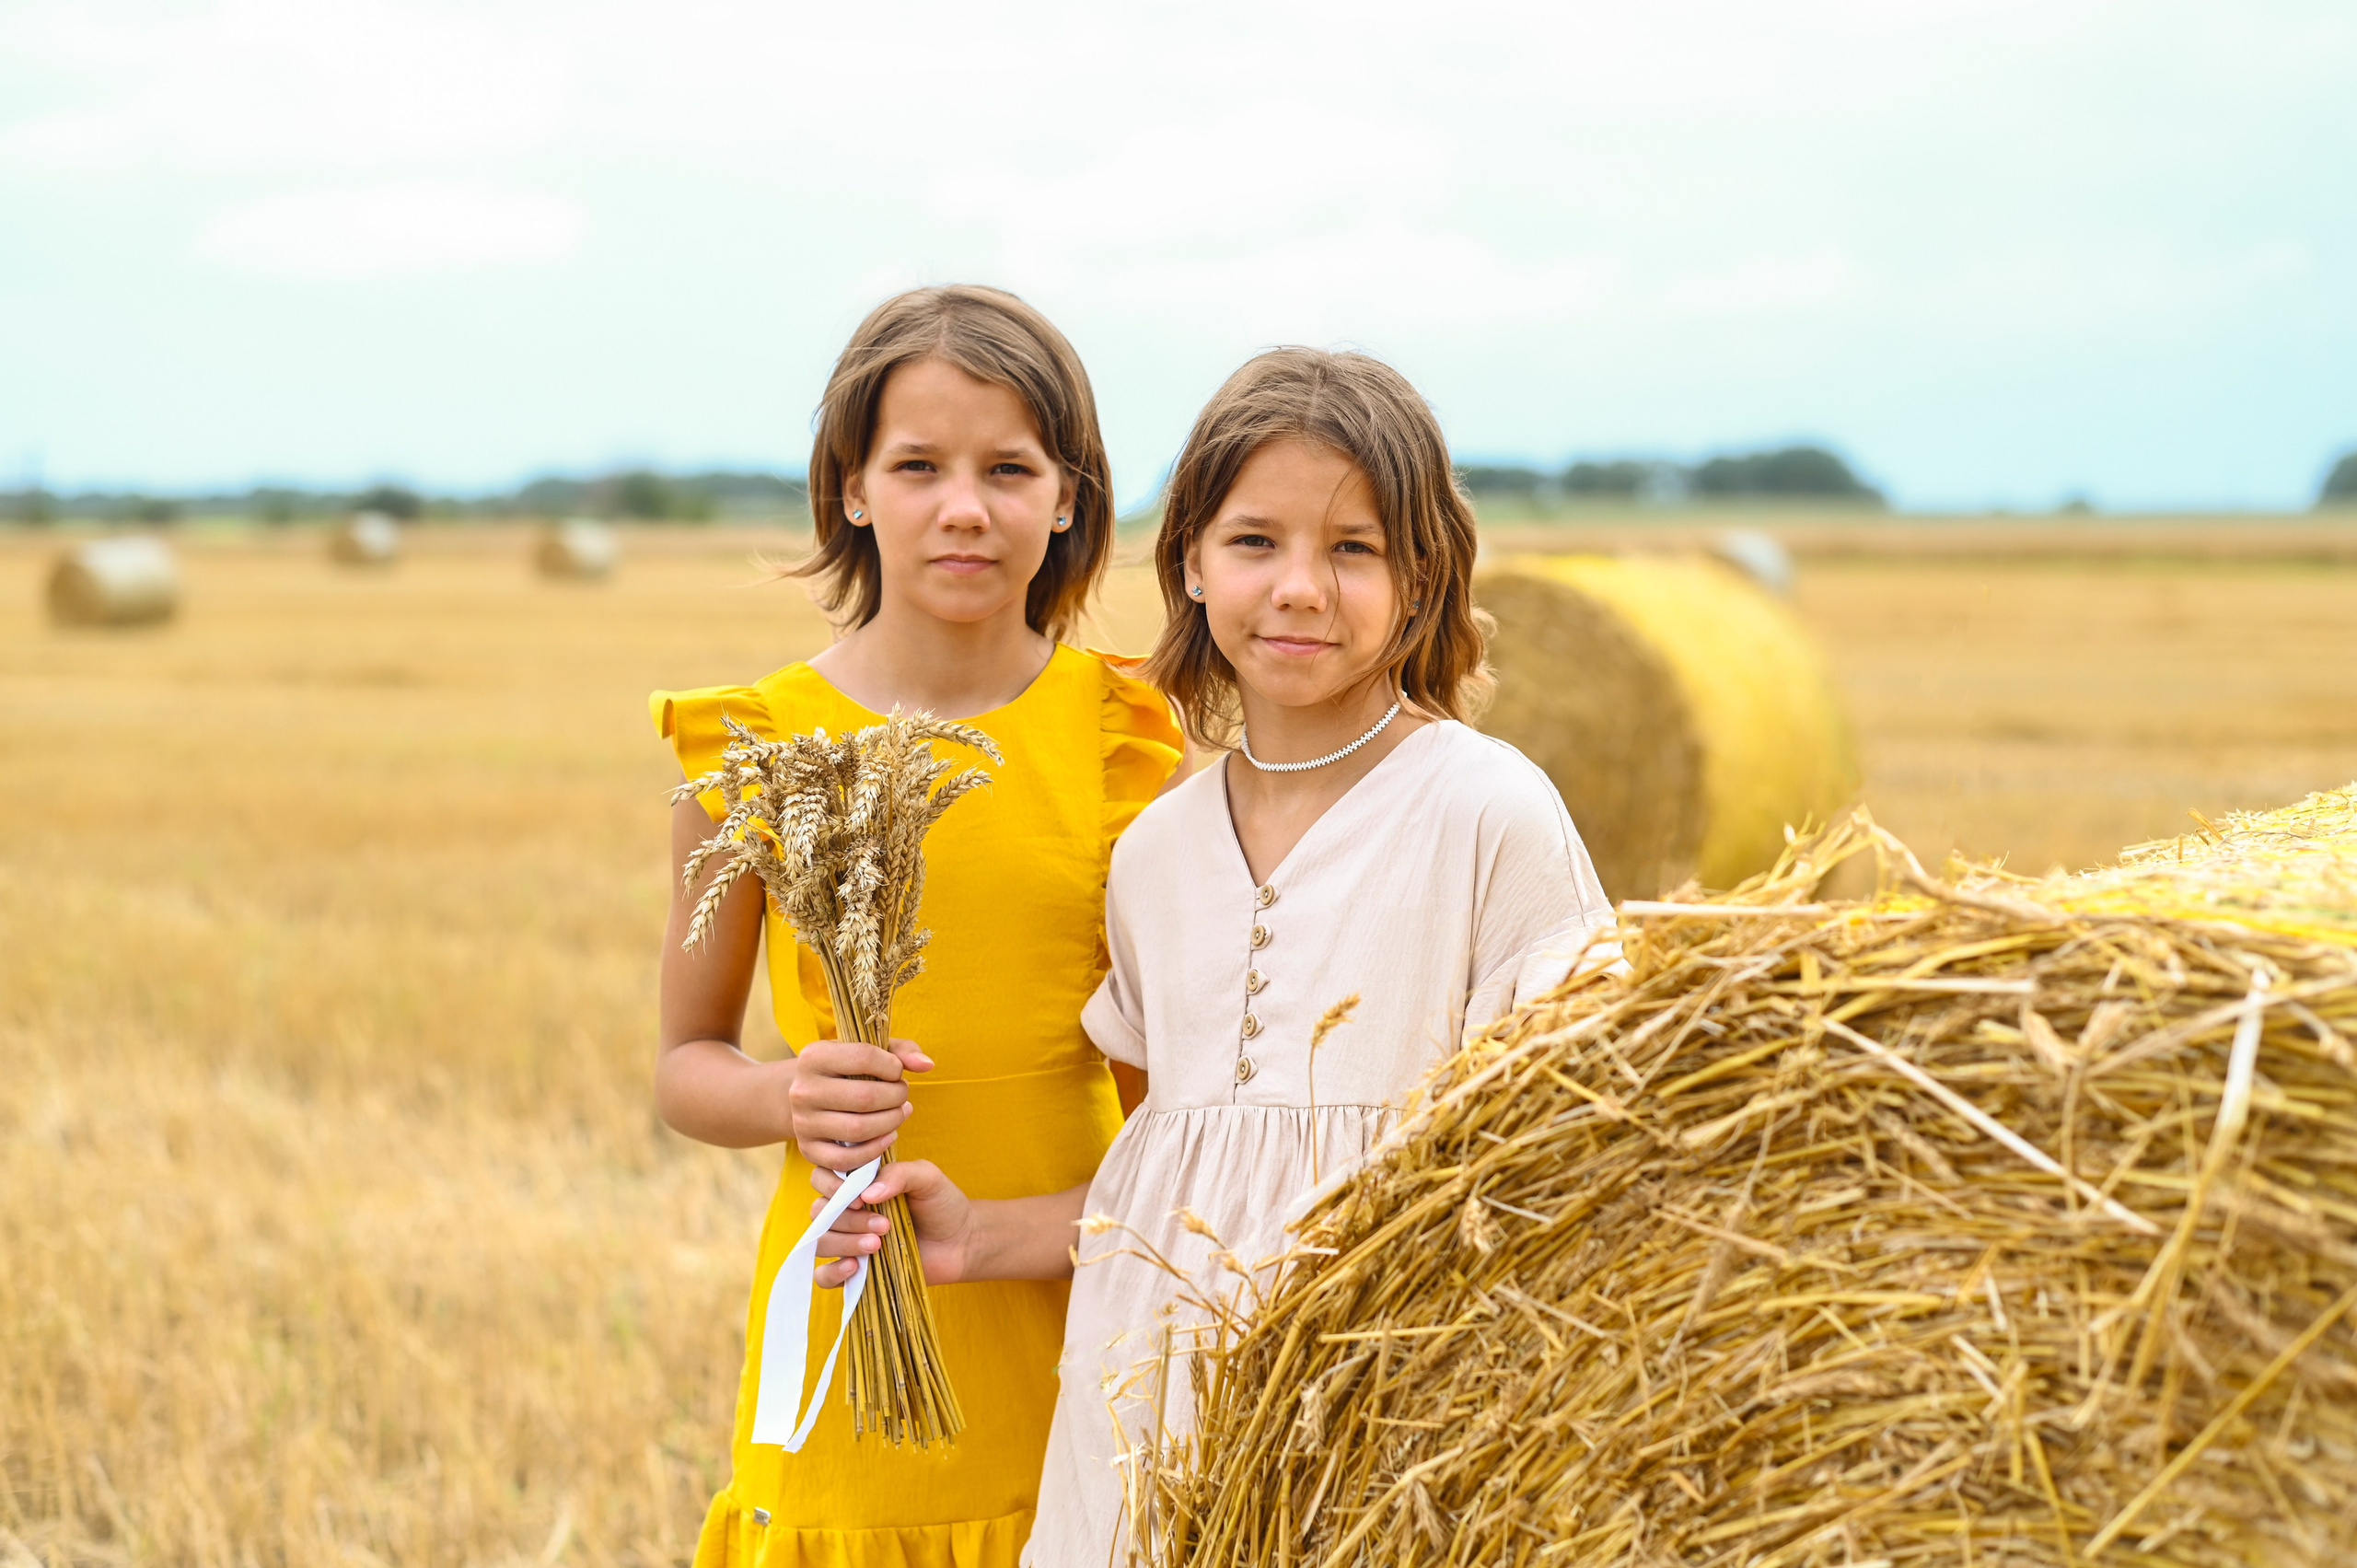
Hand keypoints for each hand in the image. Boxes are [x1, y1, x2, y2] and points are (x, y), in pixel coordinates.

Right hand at [786, 1037, 932, 1170]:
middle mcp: (802, 1089)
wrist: (811, 1095)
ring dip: (891, 1122)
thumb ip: (901, 1051)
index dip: (892, 1066)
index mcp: (814, 1056)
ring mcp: (802, 1122)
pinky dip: (875, 1151)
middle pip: (864, 1098)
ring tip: (900, 1112)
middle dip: (896, 1097)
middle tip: (902, 1096)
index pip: (864, 1057)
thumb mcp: (870, 1051)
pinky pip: (846, 1159)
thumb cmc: (848, 1069)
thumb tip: (926, 1064)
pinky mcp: (808, 1149)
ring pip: (858, 1130)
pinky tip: (889, 1136)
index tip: (897, 1072)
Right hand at [811, 1160, 975, 1287]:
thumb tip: (866, 1193)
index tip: (861, 1197)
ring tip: (878, 1244)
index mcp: (858, 1184)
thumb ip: (899, 1174)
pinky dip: (833, 1272)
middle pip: (819, 1211)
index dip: (833, 1186)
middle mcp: (847, 1211)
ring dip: (845, 1243)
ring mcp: (847, 1241)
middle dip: (848, 1219)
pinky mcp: (853, 1271)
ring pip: (820, 1240)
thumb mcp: (927, 1178)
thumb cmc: (942, 1204)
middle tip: (884, 1225)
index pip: (823, 1178)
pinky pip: (823, 1275)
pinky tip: (855, 1267)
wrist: (961, 1242)